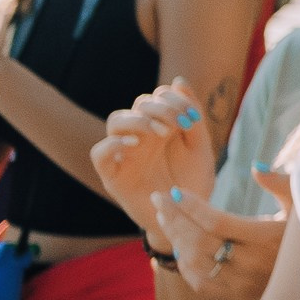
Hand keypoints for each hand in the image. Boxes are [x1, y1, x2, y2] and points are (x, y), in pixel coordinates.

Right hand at [91, 80, 213, 237]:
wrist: (189, 219)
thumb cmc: (193, 183)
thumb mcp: (200, 147)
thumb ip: (193, 115)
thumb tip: (179, 80)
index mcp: (161, 127)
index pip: (156, 98)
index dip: (172, 99)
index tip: (191, 116)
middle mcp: (140, 137)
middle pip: (137, 106)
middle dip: (159, 108)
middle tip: (179, 123)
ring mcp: (124, 154)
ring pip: (115, 121)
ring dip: (138, 120)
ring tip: (161, 133)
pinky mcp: (113, 176)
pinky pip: (99, 153)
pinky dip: (113, 144)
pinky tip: (136, 146)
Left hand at [151, 171, 289, 299]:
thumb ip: (281, 184)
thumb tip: (256, 166)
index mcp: (268, 239)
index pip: (217, 222)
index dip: (191, 206)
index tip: (174, 191)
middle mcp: (253, 264)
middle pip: (199, 241)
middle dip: (173, 217)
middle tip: (158, 199)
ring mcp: (243, 283)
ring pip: (195, 262)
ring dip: (175, 238)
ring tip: (165, 218)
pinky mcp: (237, 295)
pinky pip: (200, 282)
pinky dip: (185, 263)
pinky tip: (180, 245)